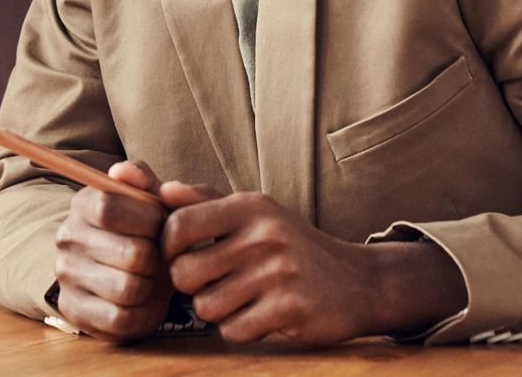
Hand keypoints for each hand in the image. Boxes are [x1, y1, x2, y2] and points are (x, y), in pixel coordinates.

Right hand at [52, 161, 170, 340]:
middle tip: (157, 257)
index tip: (159, 226)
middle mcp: (67, 237)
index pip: (109, 207)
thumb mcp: (148, 200)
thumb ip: (142, 179)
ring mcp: (67, 275)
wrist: (126, 270)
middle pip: (130, 253)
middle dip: (156, 258)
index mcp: (83, 203)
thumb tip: (121, 170)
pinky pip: (120, 319)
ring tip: (149, 279)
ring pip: (128, 288)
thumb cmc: (143, 231)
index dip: (146, 220)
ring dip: (150, 287)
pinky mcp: (74, 310)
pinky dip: (141, 313)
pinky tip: (141, 301)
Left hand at [158, 182, 463, 344]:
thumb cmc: (293, 245)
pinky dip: (240, 329)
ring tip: (241, 299)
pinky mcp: (291, 309)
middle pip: (184, 273)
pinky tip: (260, 315)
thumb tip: (162, 190)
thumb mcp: (256, 213)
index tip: (181, 258)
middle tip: (212, 284)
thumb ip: (206, 201)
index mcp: (250, 206)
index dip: (168, 249)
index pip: (178, 225)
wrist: (359, 281)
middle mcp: (264, 234)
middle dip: (191, 287)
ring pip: (206, 307)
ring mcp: (279, 272)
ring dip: (218, 311)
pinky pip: (234, 330)